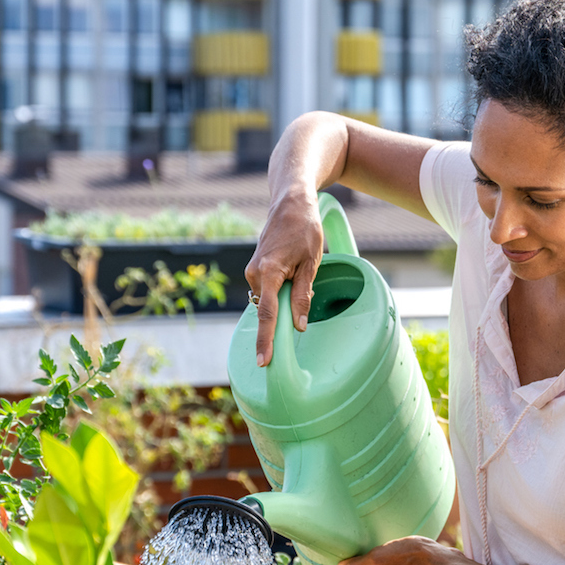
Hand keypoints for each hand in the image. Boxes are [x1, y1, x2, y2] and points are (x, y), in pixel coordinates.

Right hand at [245, 193, 323, 366]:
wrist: (289, 203)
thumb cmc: (304, 229)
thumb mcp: (312, 263)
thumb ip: (303, 296)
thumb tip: (299, 326)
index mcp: (269, 272)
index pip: (267, 315)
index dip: (266, 340)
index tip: (264, 361)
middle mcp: (254, 274)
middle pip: (269, 310)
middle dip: (285, 313)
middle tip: (304, 284)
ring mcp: (252, 272)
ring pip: (269, 301)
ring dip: (284, 299)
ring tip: (300, 269)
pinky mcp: (255, 270)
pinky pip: (268, 292)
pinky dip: (280, 292)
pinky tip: (292, 273)